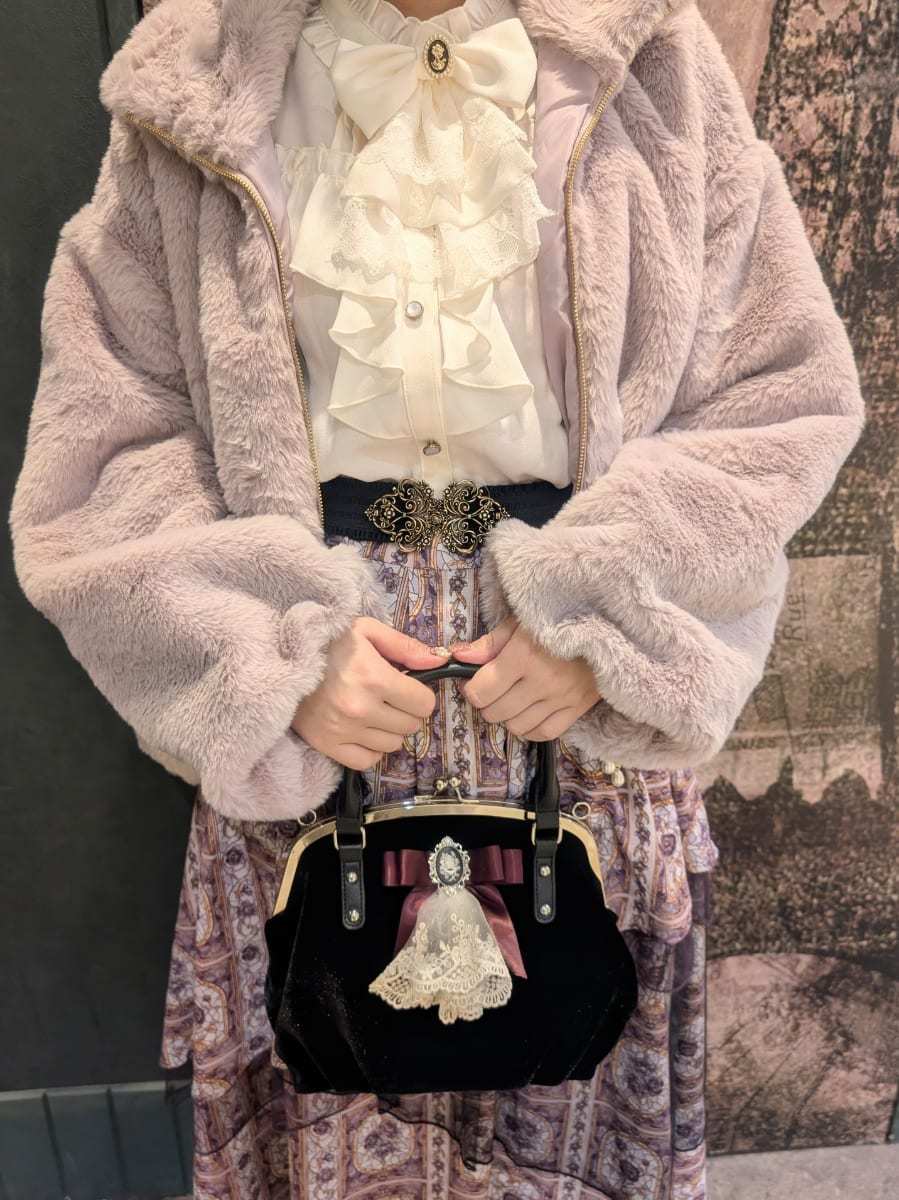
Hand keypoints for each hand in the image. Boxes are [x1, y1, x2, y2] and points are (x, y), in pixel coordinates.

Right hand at [292, 617, 447, 769]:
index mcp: (374, 678)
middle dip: (406, 712)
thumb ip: (405, 646)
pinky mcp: (328, 746)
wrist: (281, 657)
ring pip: (392, 745)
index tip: (409, 688)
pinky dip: (371, 749)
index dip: (420, 695)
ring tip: (374, 712)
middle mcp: (361, 709)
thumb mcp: (367, 630)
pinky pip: (367, 761)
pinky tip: (364, 731)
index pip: (423, 704)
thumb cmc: (328, 642)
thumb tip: (439, 662)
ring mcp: (344, 731)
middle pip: (410, 726)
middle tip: (390, 698)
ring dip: (390, 730)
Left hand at [452, 616, 600, 740]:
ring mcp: (561, 698)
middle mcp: (541, 682)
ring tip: (510, 700)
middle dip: (486, 703)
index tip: (475, 682)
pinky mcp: (577, 708)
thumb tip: (458, 657)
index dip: (472, 689)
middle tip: (491, 690)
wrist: (606, 625)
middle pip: (496, 712)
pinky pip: (544, 733)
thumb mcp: (521, 622)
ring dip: (507, 717)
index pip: (482, 691)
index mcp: (523, 656)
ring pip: (517, 726)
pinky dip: (530, 729)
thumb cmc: (558, 617)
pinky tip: (527, 714)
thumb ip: (490, 643)